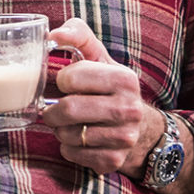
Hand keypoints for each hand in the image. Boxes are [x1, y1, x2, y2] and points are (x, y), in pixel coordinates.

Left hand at [35, 16, 162, 177]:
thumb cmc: (109, 87)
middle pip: (68, 109)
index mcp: (124, 79)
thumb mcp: (100, 57)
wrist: (141, 129)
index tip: (66, 83)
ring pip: (68, 134)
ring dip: (60, 129)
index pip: (71, 77)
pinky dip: (67, 147)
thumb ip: (78, 36)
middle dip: (52, 110)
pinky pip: (73, 154)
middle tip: (53, 109)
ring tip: (69, 124)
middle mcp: (129, 109)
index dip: (61, 80)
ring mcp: (124, 137)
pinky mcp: (114, 160)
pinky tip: (78, 140)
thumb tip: (52, 34)